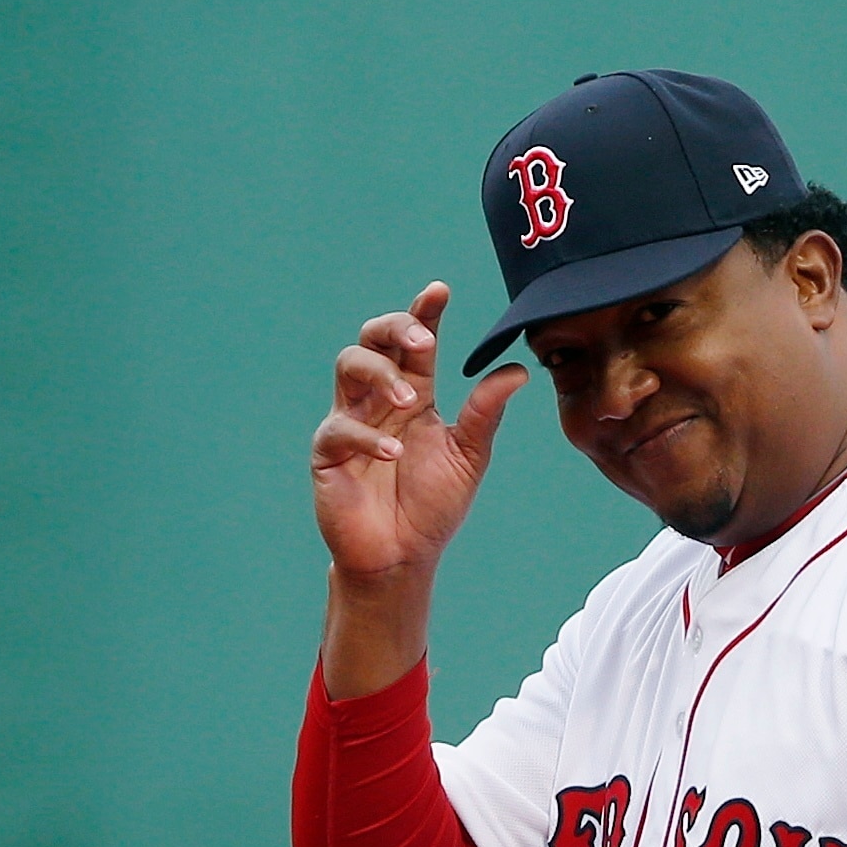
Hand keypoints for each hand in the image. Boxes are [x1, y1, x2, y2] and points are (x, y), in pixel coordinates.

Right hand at [310, 282, 524, 586]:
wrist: (403, 556)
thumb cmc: (433, 505)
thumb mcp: (469, 456)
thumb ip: (485, 413)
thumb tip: (517, 370)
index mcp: (415, 394)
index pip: (416, 344)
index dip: (424, 313)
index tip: (440, 291)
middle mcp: (379, 399)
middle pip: (371, 339)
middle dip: (394, 328)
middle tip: (423, 339)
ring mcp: (350, 420)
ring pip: (348, 368)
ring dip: (381, 375)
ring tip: (410, 400)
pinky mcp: (329, 452)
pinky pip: (340, 429)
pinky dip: (368, 437)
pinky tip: (395, 453)